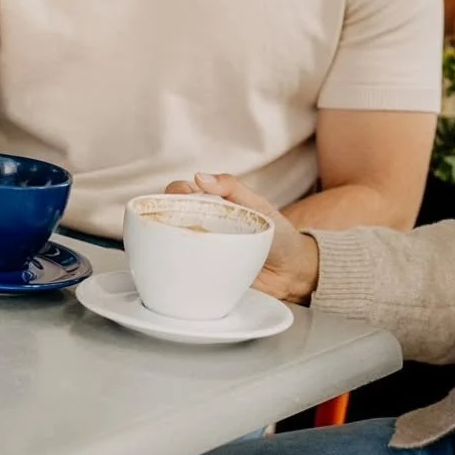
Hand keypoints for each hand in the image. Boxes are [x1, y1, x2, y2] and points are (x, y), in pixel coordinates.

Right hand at [167, 173, 320, 302]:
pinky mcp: (201, 277)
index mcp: (211, 206)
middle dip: (162, 219)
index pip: (181, 193)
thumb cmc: (277, 234)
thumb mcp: (258, 206)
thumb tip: (200, 176)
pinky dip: (175, 271)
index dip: (175, 193)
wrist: (292, 272)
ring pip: (170, 246)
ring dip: (167, 245)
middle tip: (175, 224)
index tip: (182, 197)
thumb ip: (232, 188)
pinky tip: (178, 269)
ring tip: (177, 246)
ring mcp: (199, 253)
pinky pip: (181, 274)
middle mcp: (200, 228)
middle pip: (168, 218)